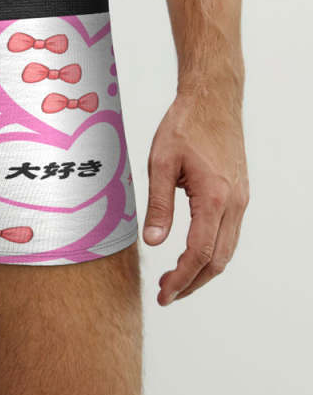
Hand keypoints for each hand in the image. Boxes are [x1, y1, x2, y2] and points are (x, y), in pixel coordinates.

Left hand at [143, 87, 248, 304]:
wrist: (213, 100)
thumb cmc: (185, 126)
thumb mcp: (161, 163)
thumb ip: (158, 205)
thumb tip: (153, 241)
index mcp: (215, 197)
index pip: (200, 252)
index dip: (182, 278)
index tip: (164, 293)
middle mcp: (235, 203)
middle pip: (218, 260)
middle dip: (192, 282)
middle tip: (166, 294)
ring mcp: (241, 199)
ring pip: (227, 249)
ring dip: (202, 269)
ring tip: (174, 278)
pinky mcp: (239, 194)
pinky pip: (229, 233)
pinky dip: (211, 251)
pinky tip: (190, 252)